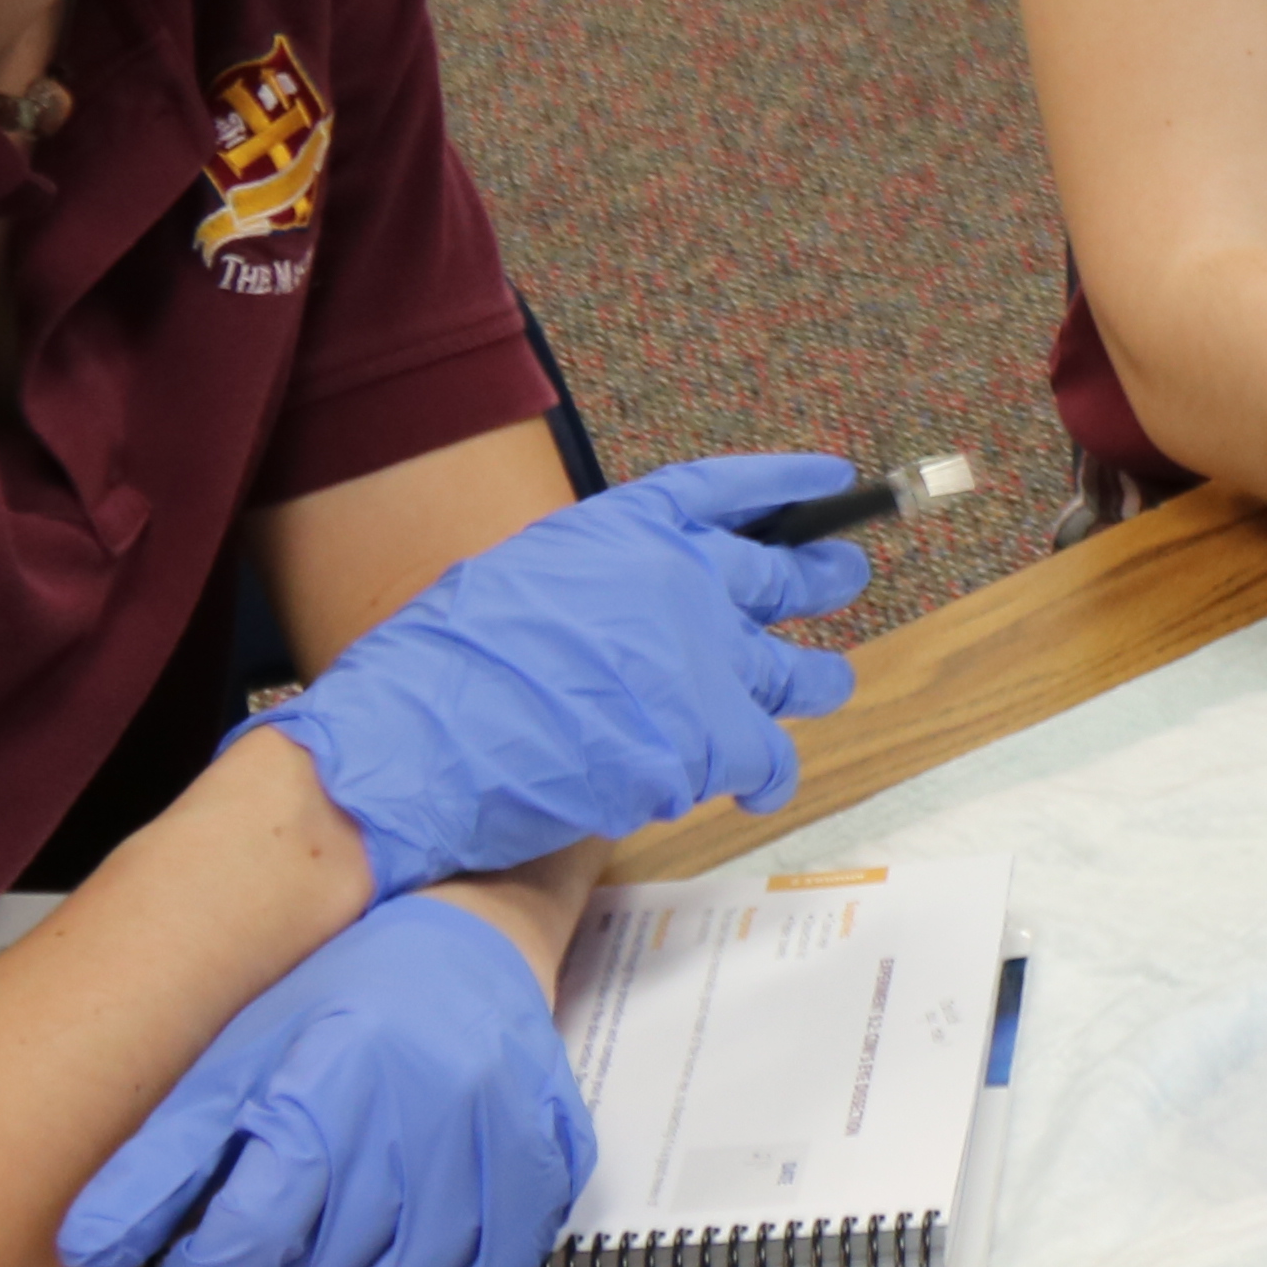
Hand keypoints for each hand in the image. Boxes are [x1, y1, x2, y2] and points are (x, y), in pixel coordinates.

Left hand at [57, 896, 595, 1266]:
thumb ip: (161, 1161)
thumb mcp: (233, 1060)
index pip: (242, 1245)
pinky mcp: (547, 1170)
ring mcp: (489, 1152)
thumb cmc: (342, 993)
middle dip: (288, 1258)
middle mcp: (412, 1128)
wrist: (474, 929)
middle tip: (292, 1208)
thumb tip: (82, 1251)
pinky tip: (415, 1235)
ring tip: (352, 1214)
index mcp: (320, 1098)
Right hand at [259, 454, 867, 895]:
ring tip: (828, 682)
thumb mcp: (519, 579)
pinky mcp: (715, 740)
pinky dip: (768, 777)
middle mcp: (686, 582)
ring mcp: (710, 661)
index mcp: (628, 529)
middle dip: (819, 579)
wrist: (423, 745)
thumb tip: (623, 612)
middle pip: (781, 575)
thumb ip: (594, 585)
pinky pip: (771, 759)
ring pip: (800, 670)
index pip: (727, 491)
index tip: (830, 476)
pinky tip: (758, 789)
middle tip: (843, 580)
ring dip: (817, 678)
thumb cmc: (443, 670)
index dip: (784, 484)